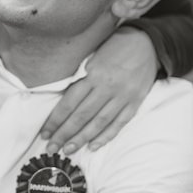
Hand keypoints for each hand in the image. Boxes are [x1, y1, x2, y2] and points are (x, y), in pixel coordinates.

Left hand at [41, 28, 156, 153]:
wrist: (148, 41)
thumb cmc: (114, 46)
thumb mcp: (92, 56)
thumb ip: (80, 78)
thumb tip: (63, 102)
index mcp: (94, 74)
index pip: (69, 103)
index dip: (55, 120)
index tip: (45, 133)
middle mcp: (108, 87)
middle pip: (81, 116)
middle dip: (64, 134)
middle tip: (51, 147)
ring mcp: (123, 96)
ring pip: (99, 123)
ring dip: (82, 139)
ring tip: (68, 150)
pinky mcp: (136, 102)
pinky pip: (119, 123)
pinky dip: (106, 136)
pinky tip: (93, 146)